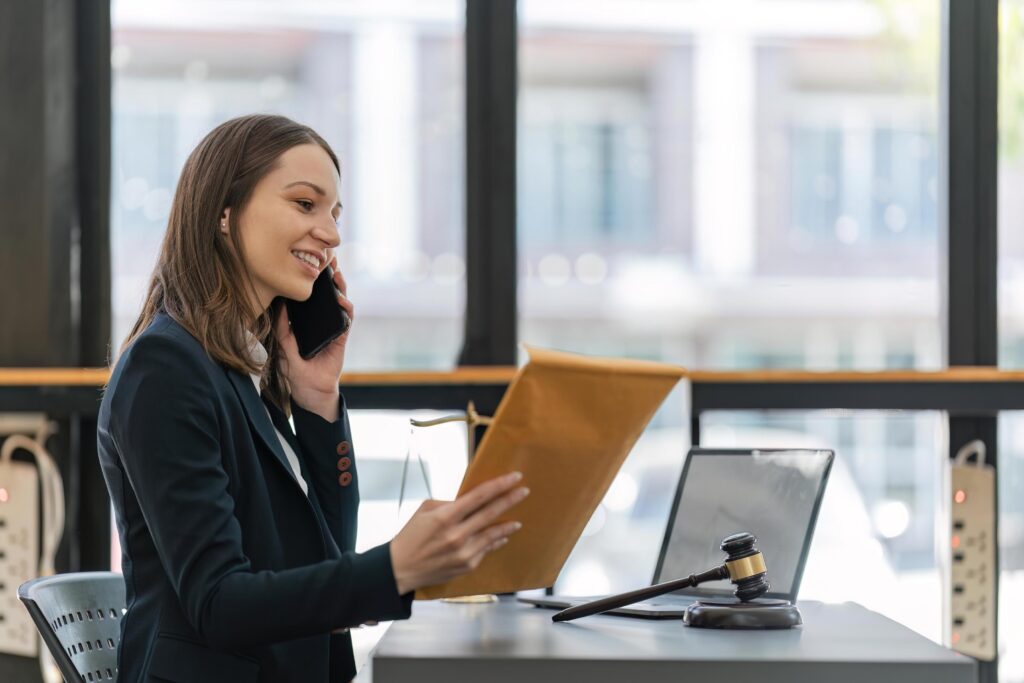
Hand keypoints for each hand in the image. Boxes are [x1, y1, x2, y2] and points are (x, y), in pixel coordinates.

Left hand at [275, 255, 353, 420]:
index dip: (311, 281)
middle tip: (327, 259)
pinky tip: (342, 300)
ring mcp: (333, 327)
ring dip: (340, 287)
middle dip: (328, 276)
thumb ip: (283, 327)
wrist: (311, 390)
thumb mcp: (284, 346)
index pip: (309, 296)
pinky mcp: (342, 336)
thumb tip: (281, 305)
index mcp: (306, 321)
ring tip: (336, 273)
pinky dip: (346, 309)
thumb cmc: (296, 370)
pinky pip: (347, 319)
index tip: (308, 263)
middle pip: (327, 294)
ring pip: (339, 302)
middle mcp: (320, 321)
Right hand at [389, 472, 529, 594]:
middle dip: (510, 499)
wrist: (400, 569)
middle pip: (491, 513)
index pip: (479, 496)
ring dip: (507, 525)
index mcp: (445, 517)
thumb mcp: (424, 511)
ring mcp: (464, 552)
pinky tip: (502, 536)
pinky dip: (496, 541)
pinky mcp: (466, 566)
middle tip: (524, 491)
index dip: (499, 485)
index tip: (514, 477)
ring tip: (517, 519)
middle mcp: (457, 535)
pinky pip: (486, 549)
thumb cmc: (411, 536)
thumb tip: (470, 501)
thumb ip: (449, 504)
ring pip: (493, 534)